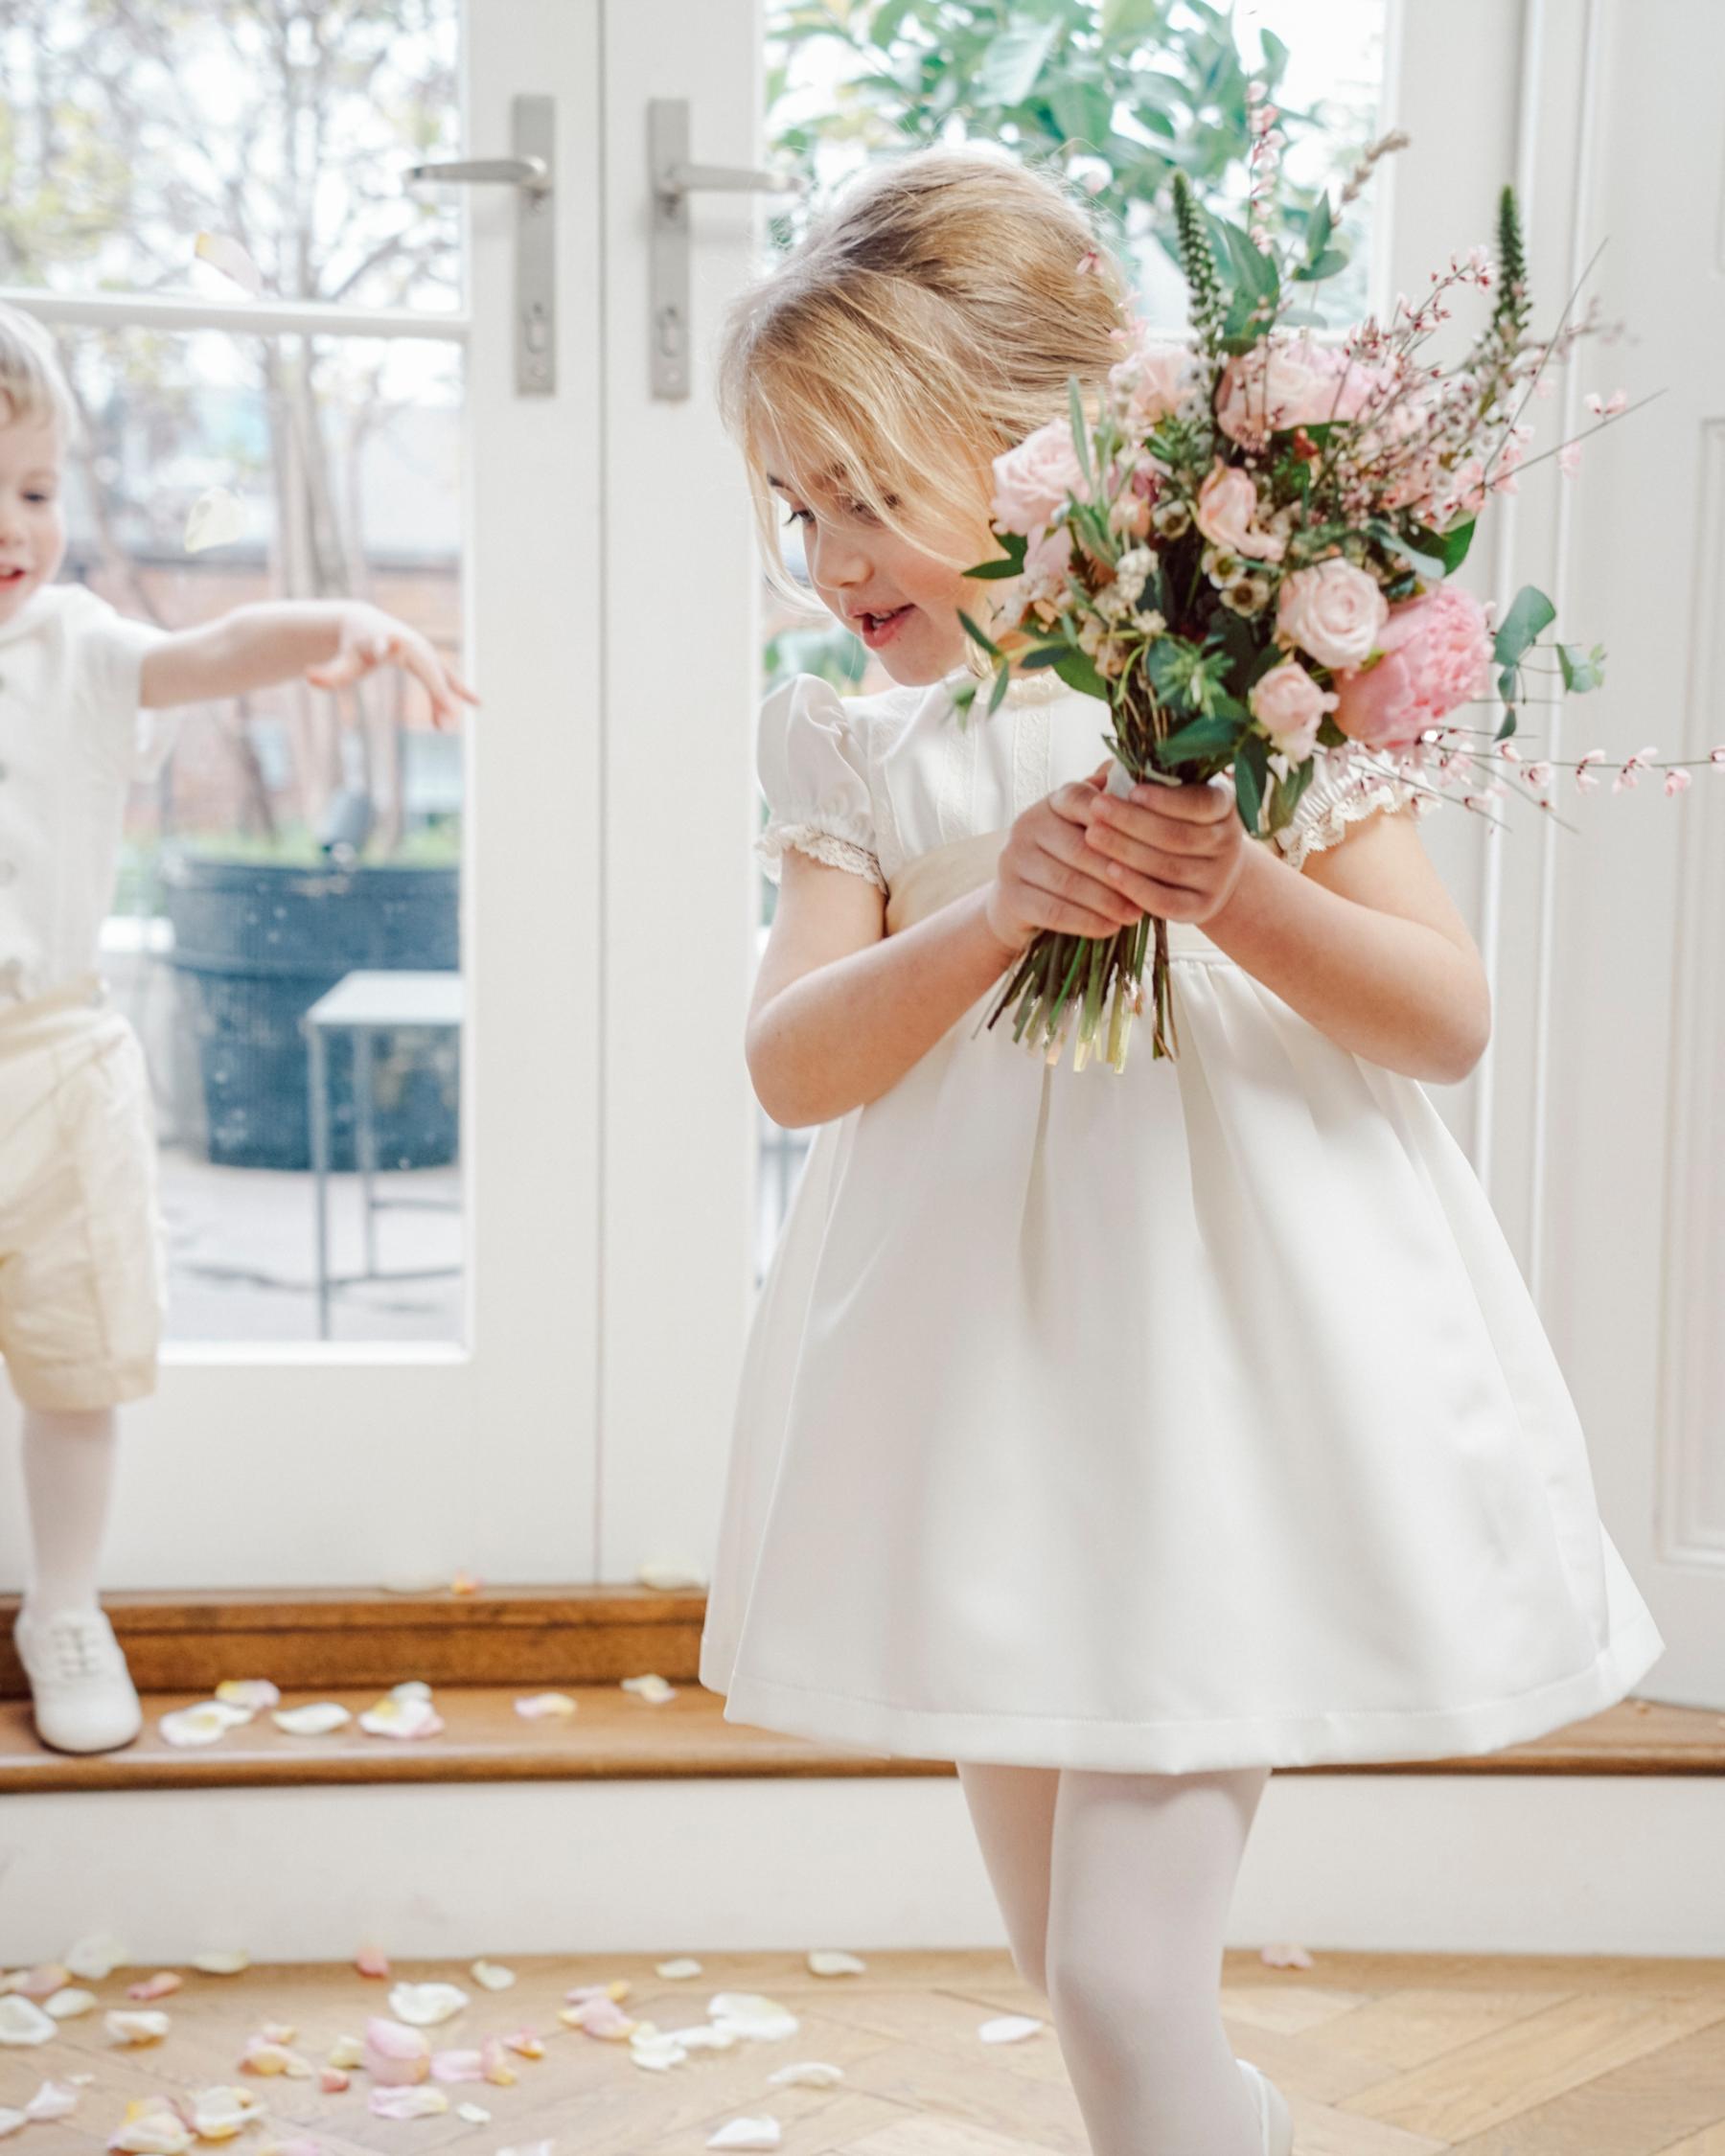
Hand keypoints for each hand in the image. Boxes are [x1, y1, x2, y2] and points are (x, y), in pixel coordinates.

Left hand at [304, 602, 479, 728]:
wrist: (363, 623)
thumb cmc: (350, 646)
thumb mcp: (340, 661)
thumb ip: (329, 673)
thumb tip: (308, 677)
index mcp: (387, 639)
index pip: (391, 650)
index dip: (391, 649)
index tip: (391, 647)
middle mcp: (411, 644)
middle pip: (427, 669)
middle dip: (436, 694)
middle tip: (444, 722)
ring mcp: (422, 652)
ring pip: (438, 677)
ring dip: (445, 701)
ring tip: (445, 728)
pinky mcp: (427, 662)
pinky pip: (444, 678)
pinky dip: (457, 691)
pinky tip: (476, 704)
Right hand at [985, 760, 1159, 950]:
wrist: (1020, 903)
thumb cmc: (1071, 861)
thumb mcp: (1090, 830)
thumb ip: (1115, 808)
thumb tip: (1152, 775)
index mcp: (1052, 802)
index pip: (1083, 799)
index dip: (1116, 820)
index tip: (1149, 840)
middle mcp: (1027, 824)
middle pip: (1079, 847)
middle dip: (1118, 871)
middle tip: (1151, 890)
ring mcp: (1013, 860)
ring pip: (1068, 882)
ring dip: (1106, 901)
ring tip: (1135, 914)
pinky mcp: (1011, 896)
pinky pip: (1054, 911)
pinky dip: (1086, 921)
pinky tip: (1110, 928)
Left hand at [1076, 762, 1246, 925]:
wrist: (1206, 870)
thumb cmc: (1175, 820)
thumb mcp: (1171, 796)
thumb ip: (1148, 782)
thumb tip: (1112, 774)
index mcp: (1224, 805)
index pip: (1201, 802)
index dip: (1166, 799)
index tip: (1131, 790)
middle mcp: (1228, 842)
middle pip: (1179, 836)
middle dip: (1132, 822)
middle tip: (1095, 808)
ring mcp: (1219, 878)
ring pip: (1171, 868)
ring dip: (1127, 851)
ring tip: (1092, 836)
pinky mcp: (1203, 908)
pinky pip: (1168, 902)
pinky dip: (1137, 888)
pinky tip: (1110, 872)